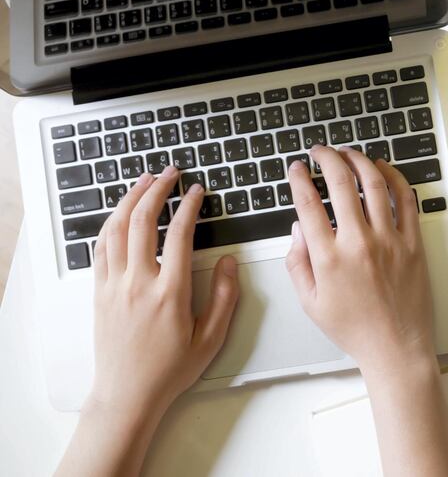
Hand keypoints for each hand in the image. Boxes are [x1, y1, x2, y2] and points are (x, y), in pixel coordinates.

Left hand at [56, 166, 239, 476]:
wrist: (128, 394)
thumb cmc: (171, 369)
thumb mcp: (211, 338)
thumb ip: (224, 297)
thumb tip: (228, 263)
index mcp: (169, 293)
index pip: (178, 235)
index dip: (188, 207)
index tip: (197, 192)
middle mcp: (138, 283)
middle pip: (141, 221)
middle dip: (156, 190)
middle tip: (170, 174)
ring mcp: (114, 286)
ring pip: (116, 229)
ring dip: (129, 199)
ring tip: (143, 181)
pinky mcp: (99, 292)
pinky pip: (100, 249)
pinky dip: (110, 224)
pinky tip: (119, 214)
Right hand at [286, 146, 434, 374]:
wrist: (395, 347)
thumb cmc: (354, 329)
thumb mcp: (311, 302)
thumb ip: (297, 263)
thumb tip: (298, 229)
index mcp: (329, 258)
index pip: (308, 204)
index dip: (299, 179)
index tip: (297, 168)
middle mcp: (359, 243)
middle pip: (341, 183)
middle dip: (327, 158)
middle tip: (320, 151)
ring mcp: (389, 240)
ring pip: (374, 184)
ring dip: (359, 160)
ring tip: (348, 153)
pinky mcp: (412, 243)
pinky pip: (406, 200)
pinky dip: (394, 178)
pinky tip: (383, 169)